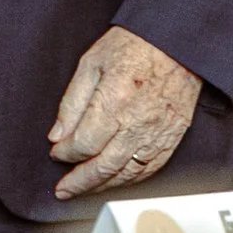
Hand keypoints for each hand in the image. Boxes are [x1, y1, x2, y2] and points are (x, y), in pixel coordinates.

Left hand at [48, 26, 201, 198]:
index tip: (56, 153)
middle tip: (63, 190)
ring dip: (103, 186)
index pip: (84, 143)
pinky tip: (116, 181)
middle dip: (80, 182)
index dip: (66, 153)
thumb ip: (72, 102)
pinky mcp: (173, 137)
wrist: (176, 42)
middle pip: (104, 165)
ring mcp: (158, 133)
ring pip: (127, 173)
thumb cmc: (132, 46)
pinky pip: (150, 169)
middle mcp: (138, 123)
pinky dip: (130, 180)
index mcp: (114, 101)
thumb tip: (56, 135)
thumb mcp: (91, 63)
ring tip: (84, 189)